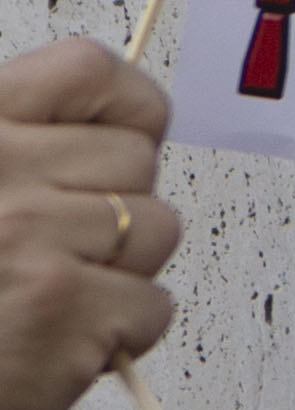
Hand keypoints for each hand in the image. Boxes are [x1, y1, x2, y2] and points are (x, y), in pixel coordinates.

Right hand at [0, 40, 179, 409]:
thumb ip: (22, 150)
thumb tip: (128, 129)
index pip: (88, 69)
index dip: (125, 108)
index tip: (118, 140)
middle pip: (137, 161)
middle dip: (116, 209)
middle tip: (54, 251)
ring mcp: (31, 235)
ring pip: (158, 229)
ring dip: (118, 272)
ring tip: (47, 295)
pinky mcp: (64, 306)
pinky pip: (152, 305)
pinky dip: (116, 335)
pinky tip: (53, 341)